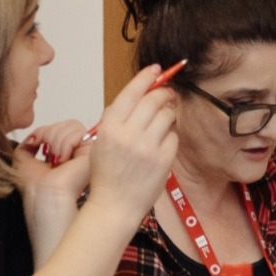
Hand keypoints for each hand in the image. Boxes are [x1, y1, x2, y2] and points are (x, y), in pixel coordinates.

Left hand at [14, 126, 95, 263]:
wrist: (47, 202)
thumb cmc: (39, 193)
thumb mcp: (23, 163)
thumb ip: (27, 147)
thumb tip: (34, 136)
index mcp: (65, 156)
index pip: (59, 128)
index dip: (45, 131)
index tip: (37, 145)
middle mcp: (78, 153)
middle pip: (66, 124)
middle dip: (49, 133)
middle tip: (46, 154)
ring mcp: (87, 152)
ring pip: (72, 125)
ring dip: (56, 138)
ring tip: (55, 159)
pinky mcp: (94, 152)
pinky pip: (78, 131)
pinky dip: (64, 141)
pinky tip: (63, 160)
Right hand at [83, 65, 178, 229]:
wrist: (114, 206)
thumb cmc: (107, 174)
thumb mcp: (102, 140)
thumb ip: (118, 117)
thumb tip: (141, 93)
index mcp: (110, 127)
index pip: (132, 92)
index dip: (146, 76)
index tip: (157, 69)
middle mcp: (129, 134)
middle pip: (154, 100)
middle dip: (164, 92)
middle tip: (167, 92)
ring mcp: (147, 147)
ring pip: (167, 115)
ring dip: (169, 113)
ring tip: (164, 119)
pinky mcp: (163, 160)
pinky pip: (174, 136)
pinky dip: (170, 135)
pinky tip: (162, 141)